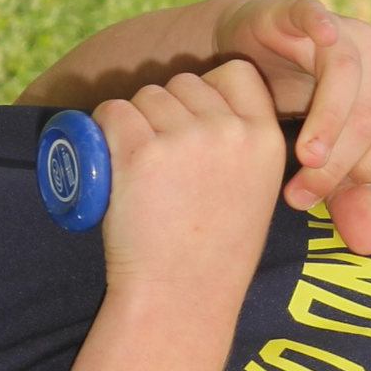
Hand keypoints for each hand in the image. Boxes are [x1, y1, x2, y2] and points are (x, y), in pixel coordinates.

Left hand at [94, 60, 288, 303]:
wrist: (181, 297)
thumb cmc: (213, 254)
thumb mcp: (254, 192)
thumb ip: (240, 147)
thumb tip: (200, 110)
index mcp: (266, 140)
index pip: (237, 74)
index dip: (208, 90)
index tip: (195, 122)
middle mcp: (230, 132)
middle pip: (184, 83)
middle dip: (167, 110)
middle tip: (162, 161)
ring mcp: (185, 139)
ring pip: (146, 95)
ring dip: (135, 121)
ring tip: (140, 171)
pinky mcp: (140, 152)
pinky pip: (112, 111)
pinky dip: (103, 129)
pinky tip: (111, 160)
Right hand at [212, 0, 370, 252]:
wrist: (245, 57)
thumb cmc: (293, 110)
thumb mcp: (323, 158)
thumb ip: (347, 197)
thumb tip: (369, 246)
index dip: (370, 171)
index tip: (325, 196)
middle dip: (339, 161)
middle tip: (300, 194)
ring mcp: (343, 28)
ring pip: (348, 73)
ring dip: (328, 119)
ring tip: (304, 157)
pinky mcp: (302, 10)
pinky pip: (316, 14)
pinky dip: (321, 25)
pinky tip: (318, 39)